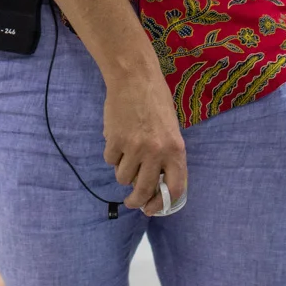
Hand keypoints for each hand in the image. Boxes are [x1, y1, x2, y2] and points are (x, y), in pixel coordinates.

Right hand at [103, 67, 186, 215]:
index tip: (152, 207)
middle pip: (144, 190)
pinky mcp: (114, 141)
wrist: (134, 78)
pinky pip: (110, 161)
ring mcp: (134, 147)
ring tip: (126, 154)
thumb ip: (167, 156)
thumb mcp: (171, 129)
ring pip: (123, 177)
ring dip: (123, 171)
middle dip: (136, 201)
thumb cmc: (156, 101)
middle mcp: (156, 152)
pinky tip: (117, 138)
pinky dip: (112, 155)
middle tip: (132, 202)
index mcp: (176, 150)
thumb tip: (157, 184)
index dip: (162, 203)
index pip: (174, 189)